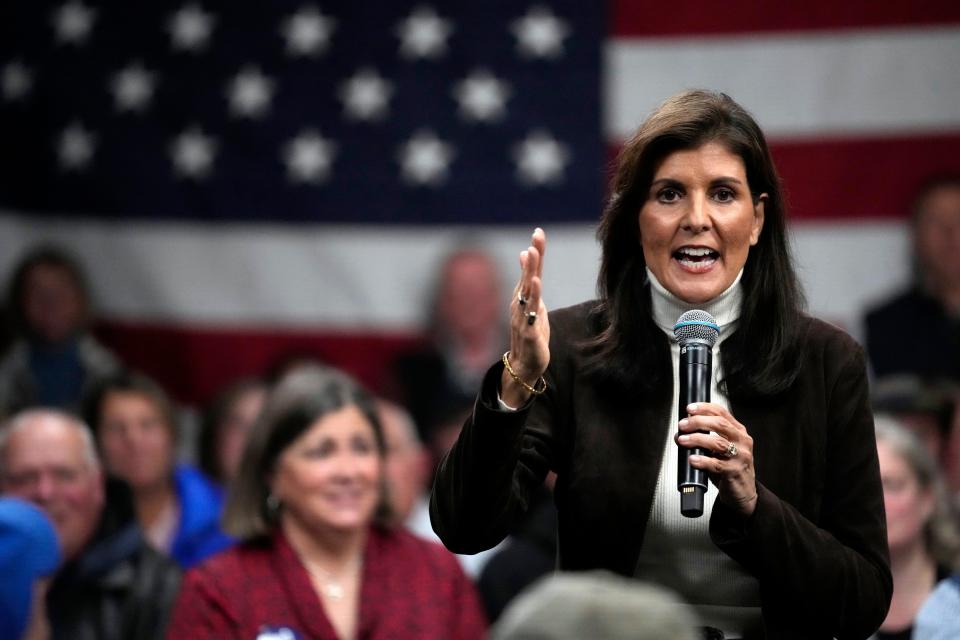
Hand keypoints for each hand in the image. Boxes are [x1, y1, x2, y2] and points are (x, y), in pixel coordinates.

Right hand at [501, 228, 549, 406]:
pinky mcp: (528, 330)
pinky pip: (530, 311)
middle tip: (536, 237)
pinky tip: (536, 283)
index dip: (536, 252)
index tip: (539, 232)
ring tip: (533, 254)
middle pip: (527, 276)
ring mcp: (522, 316)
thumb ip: (531, 281)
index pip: (530, 270)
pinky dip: (532, 296)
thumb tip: (527, 254)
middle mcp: (519, 303)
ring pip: (526, 290)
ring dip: (529, 271)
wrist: (525, 364)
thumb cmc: (531, 332)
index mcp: (523, 297)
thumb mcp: (533, 304)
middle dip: (533, 256)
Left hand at [675, 402, 757, 515]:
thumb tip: (680, 433)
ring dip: (697, 439)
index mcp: (738, 432)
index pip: (722, 413)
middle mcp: (742, 441)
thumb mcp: (718, 451)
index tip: (690, 408)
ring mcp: (741, 456)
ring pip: (718, 442)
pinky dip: (702, 460)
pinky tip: (692, 459)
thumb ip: (703, 439)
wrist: (743, 493)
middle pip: (720, 424)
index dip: (704, 408)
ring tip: (683, 440)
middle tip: (683, 425)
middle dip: (698, 422)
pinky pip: (717, 464)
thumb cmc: (730, 469)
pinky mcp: (735, 471)